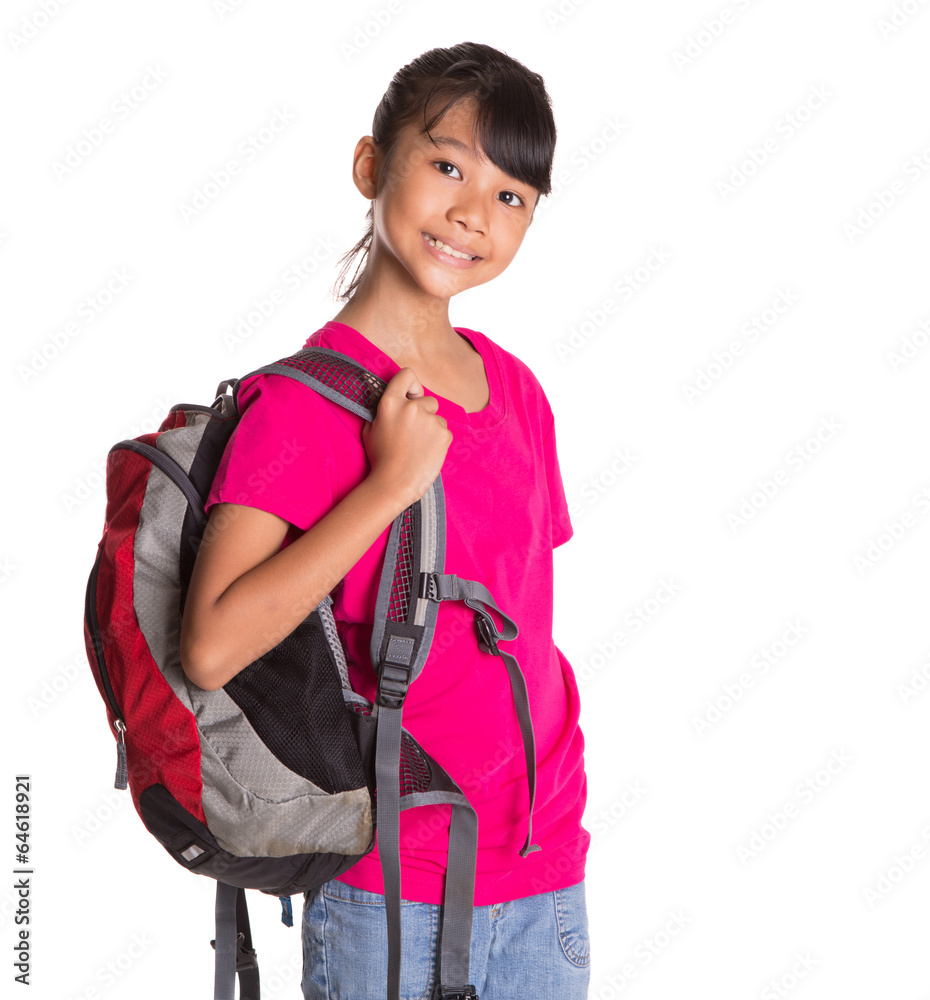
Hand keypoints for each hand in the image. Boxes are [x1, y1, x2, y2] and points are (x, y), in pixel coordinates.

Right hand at [361, 367, 452, 507]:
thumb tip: (391, 399)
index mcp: (391, 403)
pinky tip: (426, 453)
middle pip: (428, 400)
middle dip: (423, 412)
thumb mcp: (370, 429)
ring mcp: (430, 421)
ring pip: (437, 417)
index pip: (407, 375)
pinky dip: (438, 441)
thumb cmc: (380, 459)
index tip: (411, 396)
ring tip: (418, 446)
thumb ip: (382, 410)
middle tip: (412, 433)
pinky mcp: (444, 434)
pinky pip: (444, 431)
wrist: (394, 484)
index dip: (412, 385)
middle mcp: (412, 408)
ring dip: (430, 427)